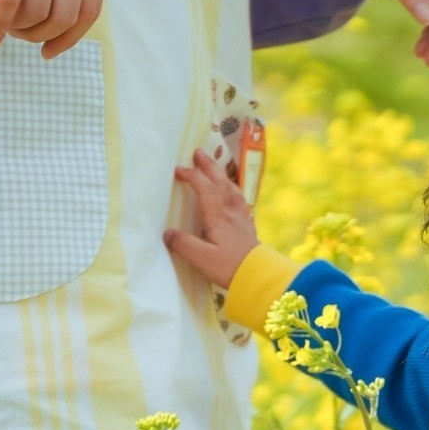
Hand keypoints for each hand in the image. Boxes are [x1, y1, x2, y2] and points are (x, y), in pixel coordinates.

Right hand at [164, 150, 259, 288]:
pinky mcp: (248, 229)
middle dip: (209, 167)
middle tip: (199, 152)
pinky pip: (240, 203)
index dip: (192, 176)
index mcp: (219, 217)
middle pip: (221, 183)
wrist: (261, 277)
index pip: (205, 188)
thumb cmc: (231, 267)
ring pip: (232, 191)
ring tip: (215, 169)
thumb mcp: (203, 258)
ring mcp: (242, 220)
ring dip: (222, 177)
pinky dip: (233, 193)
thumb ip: (184, 244)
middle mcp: (232, 213)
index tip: (178, 170)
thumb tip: (168, 233)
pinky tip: (233, 196)